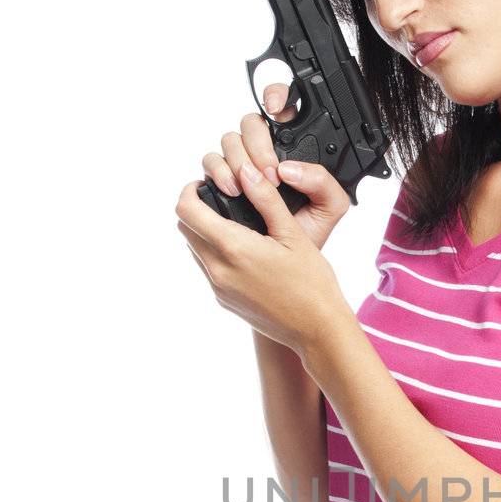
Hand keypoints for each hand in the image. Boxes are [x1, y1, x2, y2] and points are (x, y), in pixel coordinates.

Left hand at [176, 121, 348, 356]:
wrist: (315, 330)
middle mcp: (218, 269)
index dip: (190, 191)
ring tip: (236, 225)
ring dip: (205, 231)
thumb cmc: (311, 284)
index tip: (205, 185)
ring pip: (194, 248)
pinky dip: (216, 253)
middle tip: (223, 200)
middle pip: (185, 227)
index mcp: (233, 248)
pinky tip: (245, 252)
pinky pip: (208, 268)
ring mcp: (219, 287)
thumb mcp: (292, 234)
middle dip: (196, 209)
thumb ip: (266, 200)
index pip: (187, 210)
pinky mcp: (223, 300)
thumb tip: (246, 171)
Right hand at [199, 83, 350, 250]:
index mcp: (292, 150)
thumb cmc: (309, 232)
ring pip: (229, 141)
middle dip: (258, 145)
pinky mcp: (221, 179)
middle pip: (250, 124)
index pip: (281, 108)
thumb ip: (323, 182)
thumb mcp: (330, 207)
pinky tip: (234, 190)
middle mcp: (263, 152)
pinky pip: (211, 162)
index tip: (276, 109)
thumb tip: (289, 168)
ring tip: (249, 187)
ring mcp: (240, 164)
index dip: (275, 97)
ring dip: (238, 160)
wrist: (287, 261)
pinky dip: (220, 173)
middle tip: (270, 173)